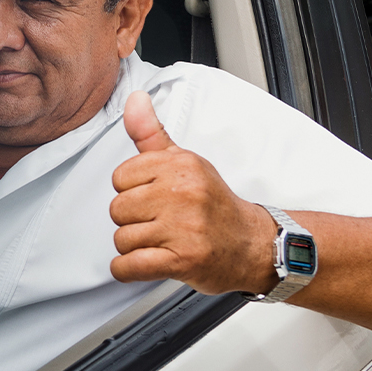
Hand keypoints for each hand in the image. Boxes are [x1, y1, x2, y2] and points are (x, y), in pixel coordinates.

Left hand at [108, 91, 277, 294]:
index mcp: (181, 165)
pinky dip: (128, 270)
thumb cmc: (215, 205)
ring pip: (122, 238)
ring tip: (162, 242)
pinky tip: (146, 263)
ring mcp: (184, 228)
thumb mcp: (186, 162)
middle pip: (117, 210)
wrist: (254, 246)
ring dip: (135, 247)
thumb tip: (134, 100)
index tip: (154, 198)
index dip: (132, 192)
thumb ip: (151, 133)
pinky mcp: (183, 260)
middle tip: (160, 224)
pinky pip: (129, 266)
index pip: (120, 178)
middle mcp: (183, 193)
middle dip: (133, 221)